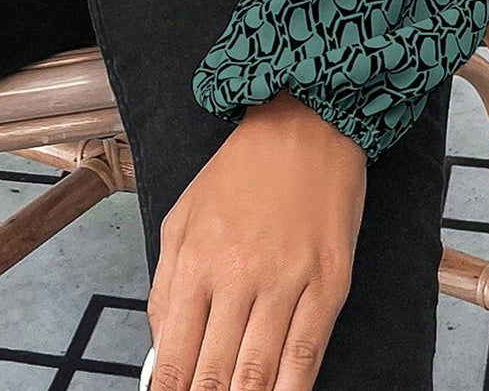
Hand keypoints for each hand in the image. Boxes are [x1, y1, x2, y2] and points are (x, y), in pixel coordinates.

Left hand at [146, 89, 365, 389]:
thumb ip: (166, 283)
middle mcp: (237, 274)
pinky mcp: (328, 282)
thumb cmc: (240, 172)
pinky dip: (292, 389)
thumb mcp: (183, 216)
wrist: (303, 124)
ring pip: (259, 369)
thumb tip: (160, 347)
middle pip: (216, 369)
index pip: (174, 350)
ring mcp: (285, 280)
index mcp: (195, 258)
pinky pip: (306, 351)